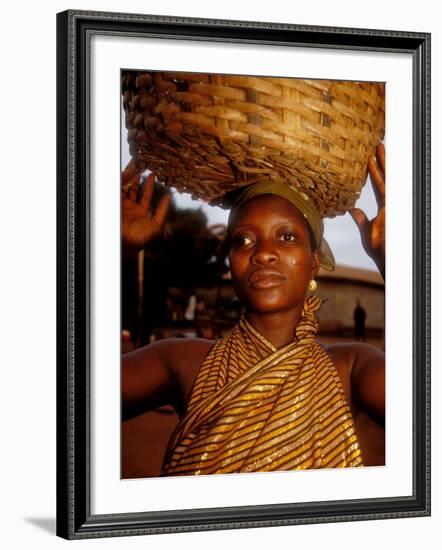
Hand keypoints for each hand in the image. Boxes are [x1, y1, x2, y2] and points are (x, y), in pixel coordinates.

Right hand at [122, 162, 171, 255]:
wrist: (125, 242)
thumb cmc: (141, 238)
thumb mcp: (157, 225)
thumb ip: (162, 210)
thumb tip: (169, 197)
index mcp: (140, 213)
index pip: (145, 196)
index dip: (149, 185)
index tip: (152, 175)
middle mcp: (130, 208)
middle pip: (134, 189)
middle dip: (138, 178)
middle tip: (143, 166)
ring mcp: (122, 205)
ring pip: (126, 187)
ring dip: (131, 176)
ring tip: (137, 165)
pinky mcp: (115, 202)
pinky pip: (119, 187)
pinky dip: (123, 179)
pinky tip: (129, 171)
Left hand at [349, 144, 384, 278]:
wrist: (387, 259)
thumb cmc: (379, 249)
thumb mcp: (366, 230)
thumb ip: (360, 219)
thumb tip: (352, 209)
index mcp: (385, 207)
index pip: (379, 184)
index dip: (375, 171)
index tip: (370, 158)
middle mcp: (391, 203)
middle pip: (386, 177)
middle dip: (382, 161)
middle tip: (377, 144)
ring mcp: (393, 204)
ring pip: (388, 178)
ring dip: (383, 162)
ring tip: (377, 146)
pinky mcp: (392, 207)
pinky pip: (385, 187)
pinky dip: (382, 174)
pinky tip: (377, 162)